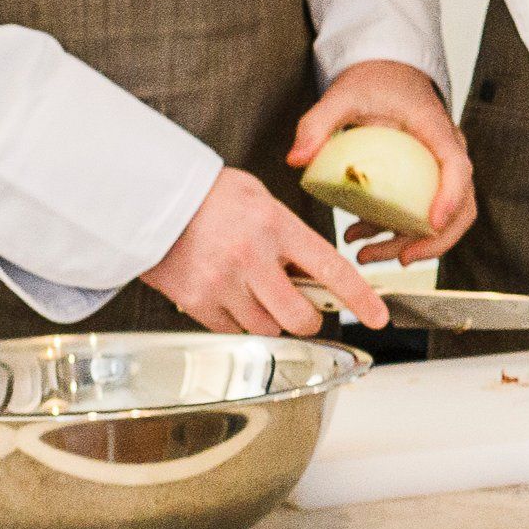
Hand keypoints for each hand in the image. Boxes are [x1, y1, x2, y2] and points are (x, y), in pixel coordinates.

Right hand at [148, 166, 385, 334]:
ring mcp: (223, 283)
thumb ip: (291, 237)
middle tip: (300, 308)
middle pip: (299, 317)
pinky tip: (227, 295)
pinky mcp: (196, 301)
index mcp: (277, 228)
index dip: (360, 298)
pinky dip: (236, 322)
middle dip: (306, 319)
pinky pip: (231, 331)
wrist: (150, 198)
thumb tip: (316, 273)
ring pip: (266, 329)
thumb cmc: (210, 197)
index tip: (378, 316)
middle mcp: (253, 258)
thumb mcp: (263, 202)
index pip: (332, 270)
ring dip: (268, 320)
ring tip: (253, 291)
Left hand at [287, 60, 473, 258]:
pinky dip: (393, 234)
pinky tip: (358, 239)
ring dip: (410, 244)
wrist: (387, 73)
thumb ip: (317, 123)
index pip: (457, 167)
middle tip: (402, 259)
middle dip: (436, 240)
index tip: (431, 223)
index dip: (450, 198)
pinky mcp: (423, 181)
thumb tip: (297, 159)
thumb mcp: (342, 96)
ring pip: (443, 218)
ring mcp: (437, 171)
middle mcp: (445, 153)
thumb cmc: (374, 81)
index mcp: (435, 130)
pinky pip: (418, 215)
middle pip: (463, 205)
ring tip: (366, 256)